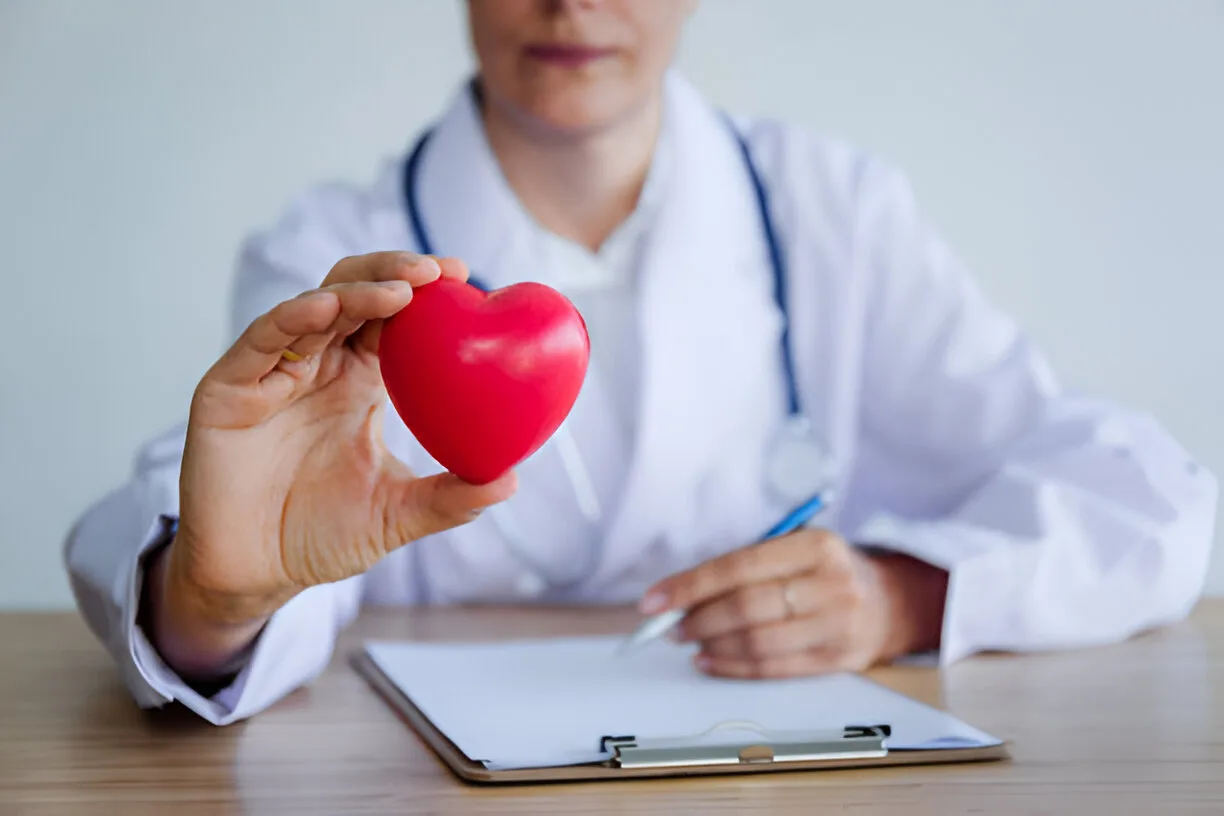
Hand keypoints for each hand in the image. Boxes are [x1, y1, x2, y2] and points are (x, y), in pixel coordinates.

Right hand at [149, 252, 515, 677]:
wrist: (254, 575)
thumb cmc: (322, 538)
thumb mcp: (397, 515)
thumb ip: (450, 499)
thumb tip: (510, 481)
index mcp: (358, 383)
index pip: (392, 318)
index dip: (423, 291)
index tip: (466, 277)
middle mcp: (316, 368)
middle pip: (352, 294)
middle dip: (392, 273)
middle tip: (437, 272)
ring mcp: (271, 375)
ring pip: (311, 308)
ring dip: (355, 292)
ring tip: (400, 290)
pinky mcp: (228, 390)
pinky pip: (261, 342)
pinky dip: (293, 318)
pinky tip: (327, 307)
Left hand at [641, 529, 947, 678]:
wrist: (893, 602)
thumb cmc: (828, 571)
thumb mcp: (798, 548)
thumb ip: (748, 564)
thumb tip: (683, 592)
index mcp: (816, 545)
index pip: (739, 567)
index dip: (691, 585)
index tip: (655, 599)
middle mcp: (831, 583)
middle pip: (747, 607)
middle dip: (698, 618)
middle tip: (670, 625)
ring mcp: (838, 624)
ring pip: (758, 641)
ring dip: (713, 645)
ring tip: (690, 641)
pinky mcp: (839, 660)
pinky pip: (775, 668)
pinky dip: (735, 667)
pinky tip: (711, 661)